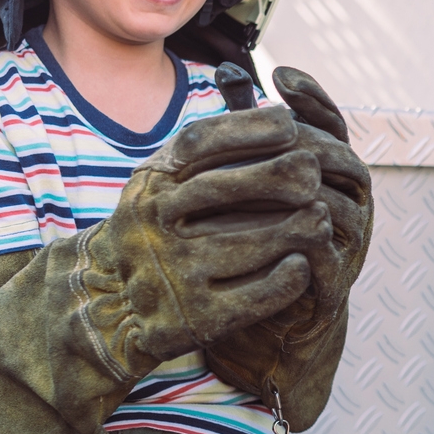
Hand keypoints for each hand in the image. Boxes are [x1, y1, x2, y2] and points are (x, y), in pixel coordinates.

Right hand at [105, 103, 333, 355]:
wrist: (111, 305)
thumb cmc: (156, 230)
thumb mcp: (162, 184)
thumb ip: (206, 152)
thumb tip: (279, 113)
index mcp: (150, 184)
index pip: (197, 143)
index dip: (246, 130)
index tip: (289, 124)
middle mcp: (153, 223)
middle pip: (219, 191)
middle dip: (274, 176)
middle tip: (314, 171)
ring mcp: (172, 273)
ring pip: (242, 244)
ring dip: (290, 229)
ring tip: (322, 217)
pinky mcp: (194, 320)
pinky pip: (250, 298)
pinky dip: (282, 281)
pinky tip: (304, 264)